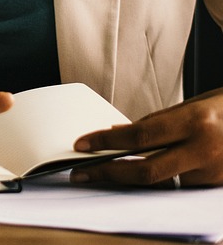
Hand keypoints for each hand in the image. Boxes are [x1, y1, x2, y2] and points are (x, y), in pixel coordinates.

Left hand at [71, 88, 222, 187]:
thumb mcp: (192, 106)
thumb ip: (157, 122)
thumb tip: (119, 135)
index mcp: (195, 122)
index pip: (139, 136)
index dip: (106, 142)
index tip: (82, 145)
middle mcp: (205, 149)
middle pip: (148, 171)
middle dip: (110, 174)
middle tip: (82, 174)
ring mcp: (214, 172)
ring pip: (164, 181)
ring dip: (136, 177)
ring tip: (109, 171)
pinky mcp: (218, 186)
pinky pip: (182, 185)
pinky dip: (163, 179)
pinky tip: (146, 172)